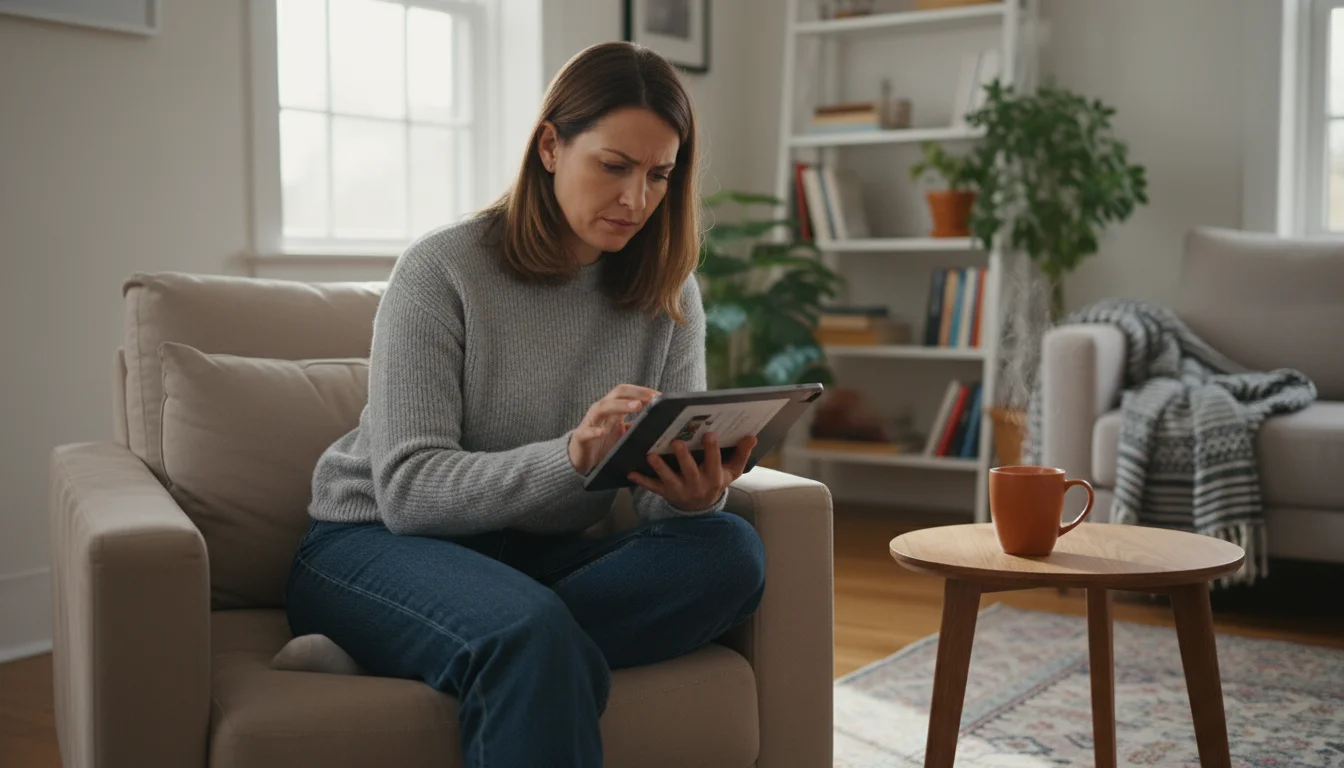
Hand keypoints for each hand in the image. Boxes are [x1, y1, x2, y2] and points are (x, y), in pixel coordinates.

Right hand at [568, 384, 659, 474]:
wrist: (580, 459)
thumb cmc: (603, 444)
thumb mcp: (623, 433)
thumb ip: (636, 425)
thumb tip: (658, 424)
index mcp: (613, 409)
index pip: (628, 392)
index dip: (643, 391)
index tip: (660, 396)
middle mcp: (602, 411)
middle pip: (617, 393)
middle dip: (635, 393)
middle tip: (652, 398)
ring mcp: (590, 422)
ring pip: (602, 407)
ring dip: (620, 405)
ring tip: (637, 406)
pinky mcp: (581, 437)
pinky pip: (586, 432)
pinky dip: (594, 431)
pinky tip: (601, 432)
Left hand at [628, 432, 756, 511]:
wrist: (700, 508)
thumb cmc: (715, 481)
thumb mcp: (732, 471)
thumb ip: (741, 454)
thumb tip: (752, 436)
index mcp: (714, 477)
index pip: (714, 462)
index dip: (712, 449)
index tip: (710, 434)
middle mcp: (697, 485)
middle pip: (690, 470)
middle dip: (683, 457)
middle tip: (677, 442)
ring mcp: (680, 490)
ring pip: (668, 479)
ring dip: (659, 467)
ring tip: (651, 454)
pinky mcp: (665, 493)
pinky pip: (652, 487)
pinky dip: (641, 480)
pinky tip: (631, 471)